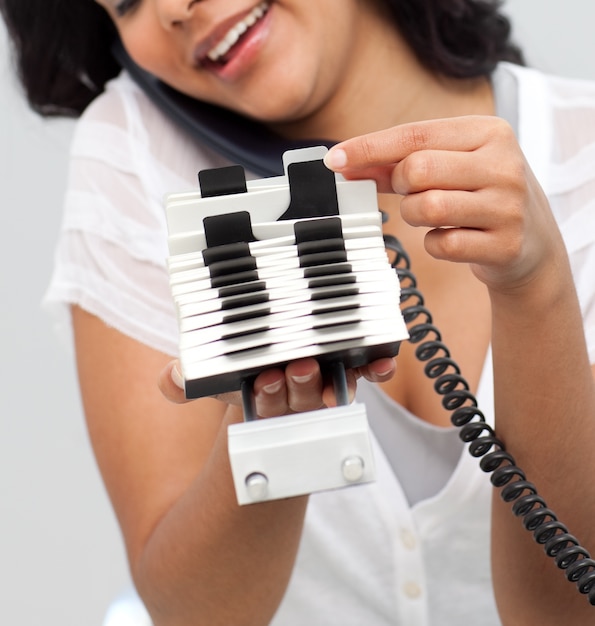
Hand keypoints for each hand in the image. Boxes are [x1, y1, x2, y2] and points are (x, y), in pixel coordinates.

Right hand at [158, 357, 395, 415]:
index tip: (265, 380)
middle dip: (300, 385)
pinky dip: (376, 369)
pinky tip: (384, 362)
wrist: (279, 402)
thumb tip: (169, 380)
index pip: (265, 402)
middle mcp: (298, 399)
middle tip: (300, 369)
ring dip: (339, 380)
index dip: (267, 394)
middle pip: (302, 396)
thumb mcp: (218, 384)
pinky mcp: (349, 375)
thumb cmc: (248, 386)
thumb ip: (190, 383)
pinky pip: (366, 375)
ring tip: (343, 369)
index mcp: (265, 402)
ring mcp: (325, 388)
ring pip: (333, 388)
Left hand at [324, 115, 562, 293]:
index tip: (334, 159)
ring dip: (414, 215)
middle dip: (400, 186)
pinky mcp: (505, 245)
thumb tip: (348, 165)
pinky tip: (452, 238)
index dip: (369, 147)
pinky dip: (435, 244)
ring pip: (426, 207)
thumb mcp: (452, 168)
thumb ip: (401, 163)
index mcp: (490, 132)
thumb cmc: (482, 196)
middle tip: (411, 192)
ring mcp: (508, 206)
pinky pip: (441, 245)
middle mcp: (503, 165)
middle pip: (417, 170)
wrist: (533, 242)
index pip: (415, 135)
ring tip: (433, 215)